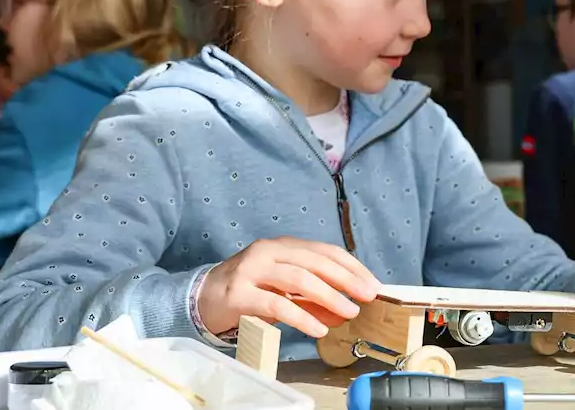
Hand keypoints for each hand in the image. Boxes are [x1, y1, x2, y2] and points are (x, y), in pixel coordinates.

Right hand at [197, 237, 380, 338]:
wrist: (202, 299)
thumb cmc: (248, 292)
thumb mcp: (284, 290)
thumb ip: (312, 298)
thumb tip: (346, 309)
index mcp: (283, 246)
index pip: (325, 251)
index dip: (352, 266)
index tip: (373, 284)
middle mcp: (268, 252)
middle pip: (315, 261)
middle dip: (346, 279)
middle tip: (367, 296)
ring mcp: (252, 270)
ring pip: (298, 279)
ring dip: (328, 296)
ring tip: (349, 312)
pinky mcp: (239, 294)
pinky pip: (276, 304)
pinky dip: (301, 316)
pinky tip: (318, 328)